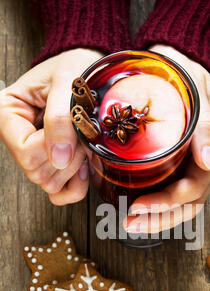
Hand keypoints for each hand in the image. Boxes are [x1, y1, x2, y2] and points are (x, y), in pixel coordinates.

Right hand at [0, 48, 102, 204]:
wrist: (90, 70)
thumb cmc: (75, 67)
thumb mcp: (68, 80)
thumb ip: (60, 117)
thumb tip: (58, 158)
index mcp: (8, 114)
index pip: (25, 151)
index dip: (54, 145)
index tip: (72, 125)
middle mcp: (17, 138)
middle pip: (37, 172)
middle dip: (68, 156)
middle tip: (81, 132)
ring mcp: (34, 155)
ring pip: (49, 185)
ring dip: (74, 167)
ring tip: (82, 141)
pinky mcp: (52, 166)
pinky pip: (59, 194)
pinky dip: (75, 186)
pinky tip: (84, 165)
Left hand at [124, 45, 209, 232]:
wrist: (180, 63)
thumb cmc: (183, 74)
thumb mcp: (195, 92)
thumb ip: (205, 127)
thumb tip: (207, 163)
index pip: (195, 187)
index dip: (167, 203)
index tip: (138, 206)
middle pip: (190, 202)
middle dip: (160, 218)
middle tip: (130, 222)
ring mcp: (200, 163)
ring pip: (185, 203)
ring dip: (159, 218)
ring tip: (133, 223)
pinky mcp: (187, 163)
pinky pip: (178, 191)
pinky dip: (161, 206)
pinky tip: (142, 210)